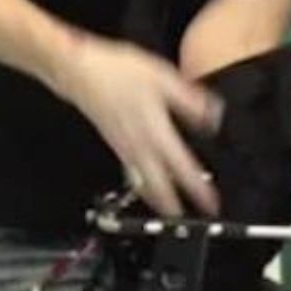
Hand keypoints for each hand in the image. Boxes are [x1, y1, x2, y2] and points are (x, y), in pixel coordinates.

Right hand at [56, 33, 221, 216]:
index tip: (210, 203)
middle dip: (174, 206)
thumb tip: (213, 116)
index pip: (181, 167)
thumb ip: (190, 100)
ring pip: (143, 182)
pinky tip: (146, 187)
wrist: (77, 71)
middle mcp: (138, 145)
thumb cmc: (116, 72)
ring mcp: (123, 147)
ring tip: (170, 212)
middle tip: (191, 219)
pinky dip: (143, 185)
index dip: (197, 188)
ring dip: (158, 200)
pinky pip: (132, 173)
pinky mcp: (114, 143)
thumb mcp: (163, 78)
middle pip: (158, 186)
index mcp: (154, 130)